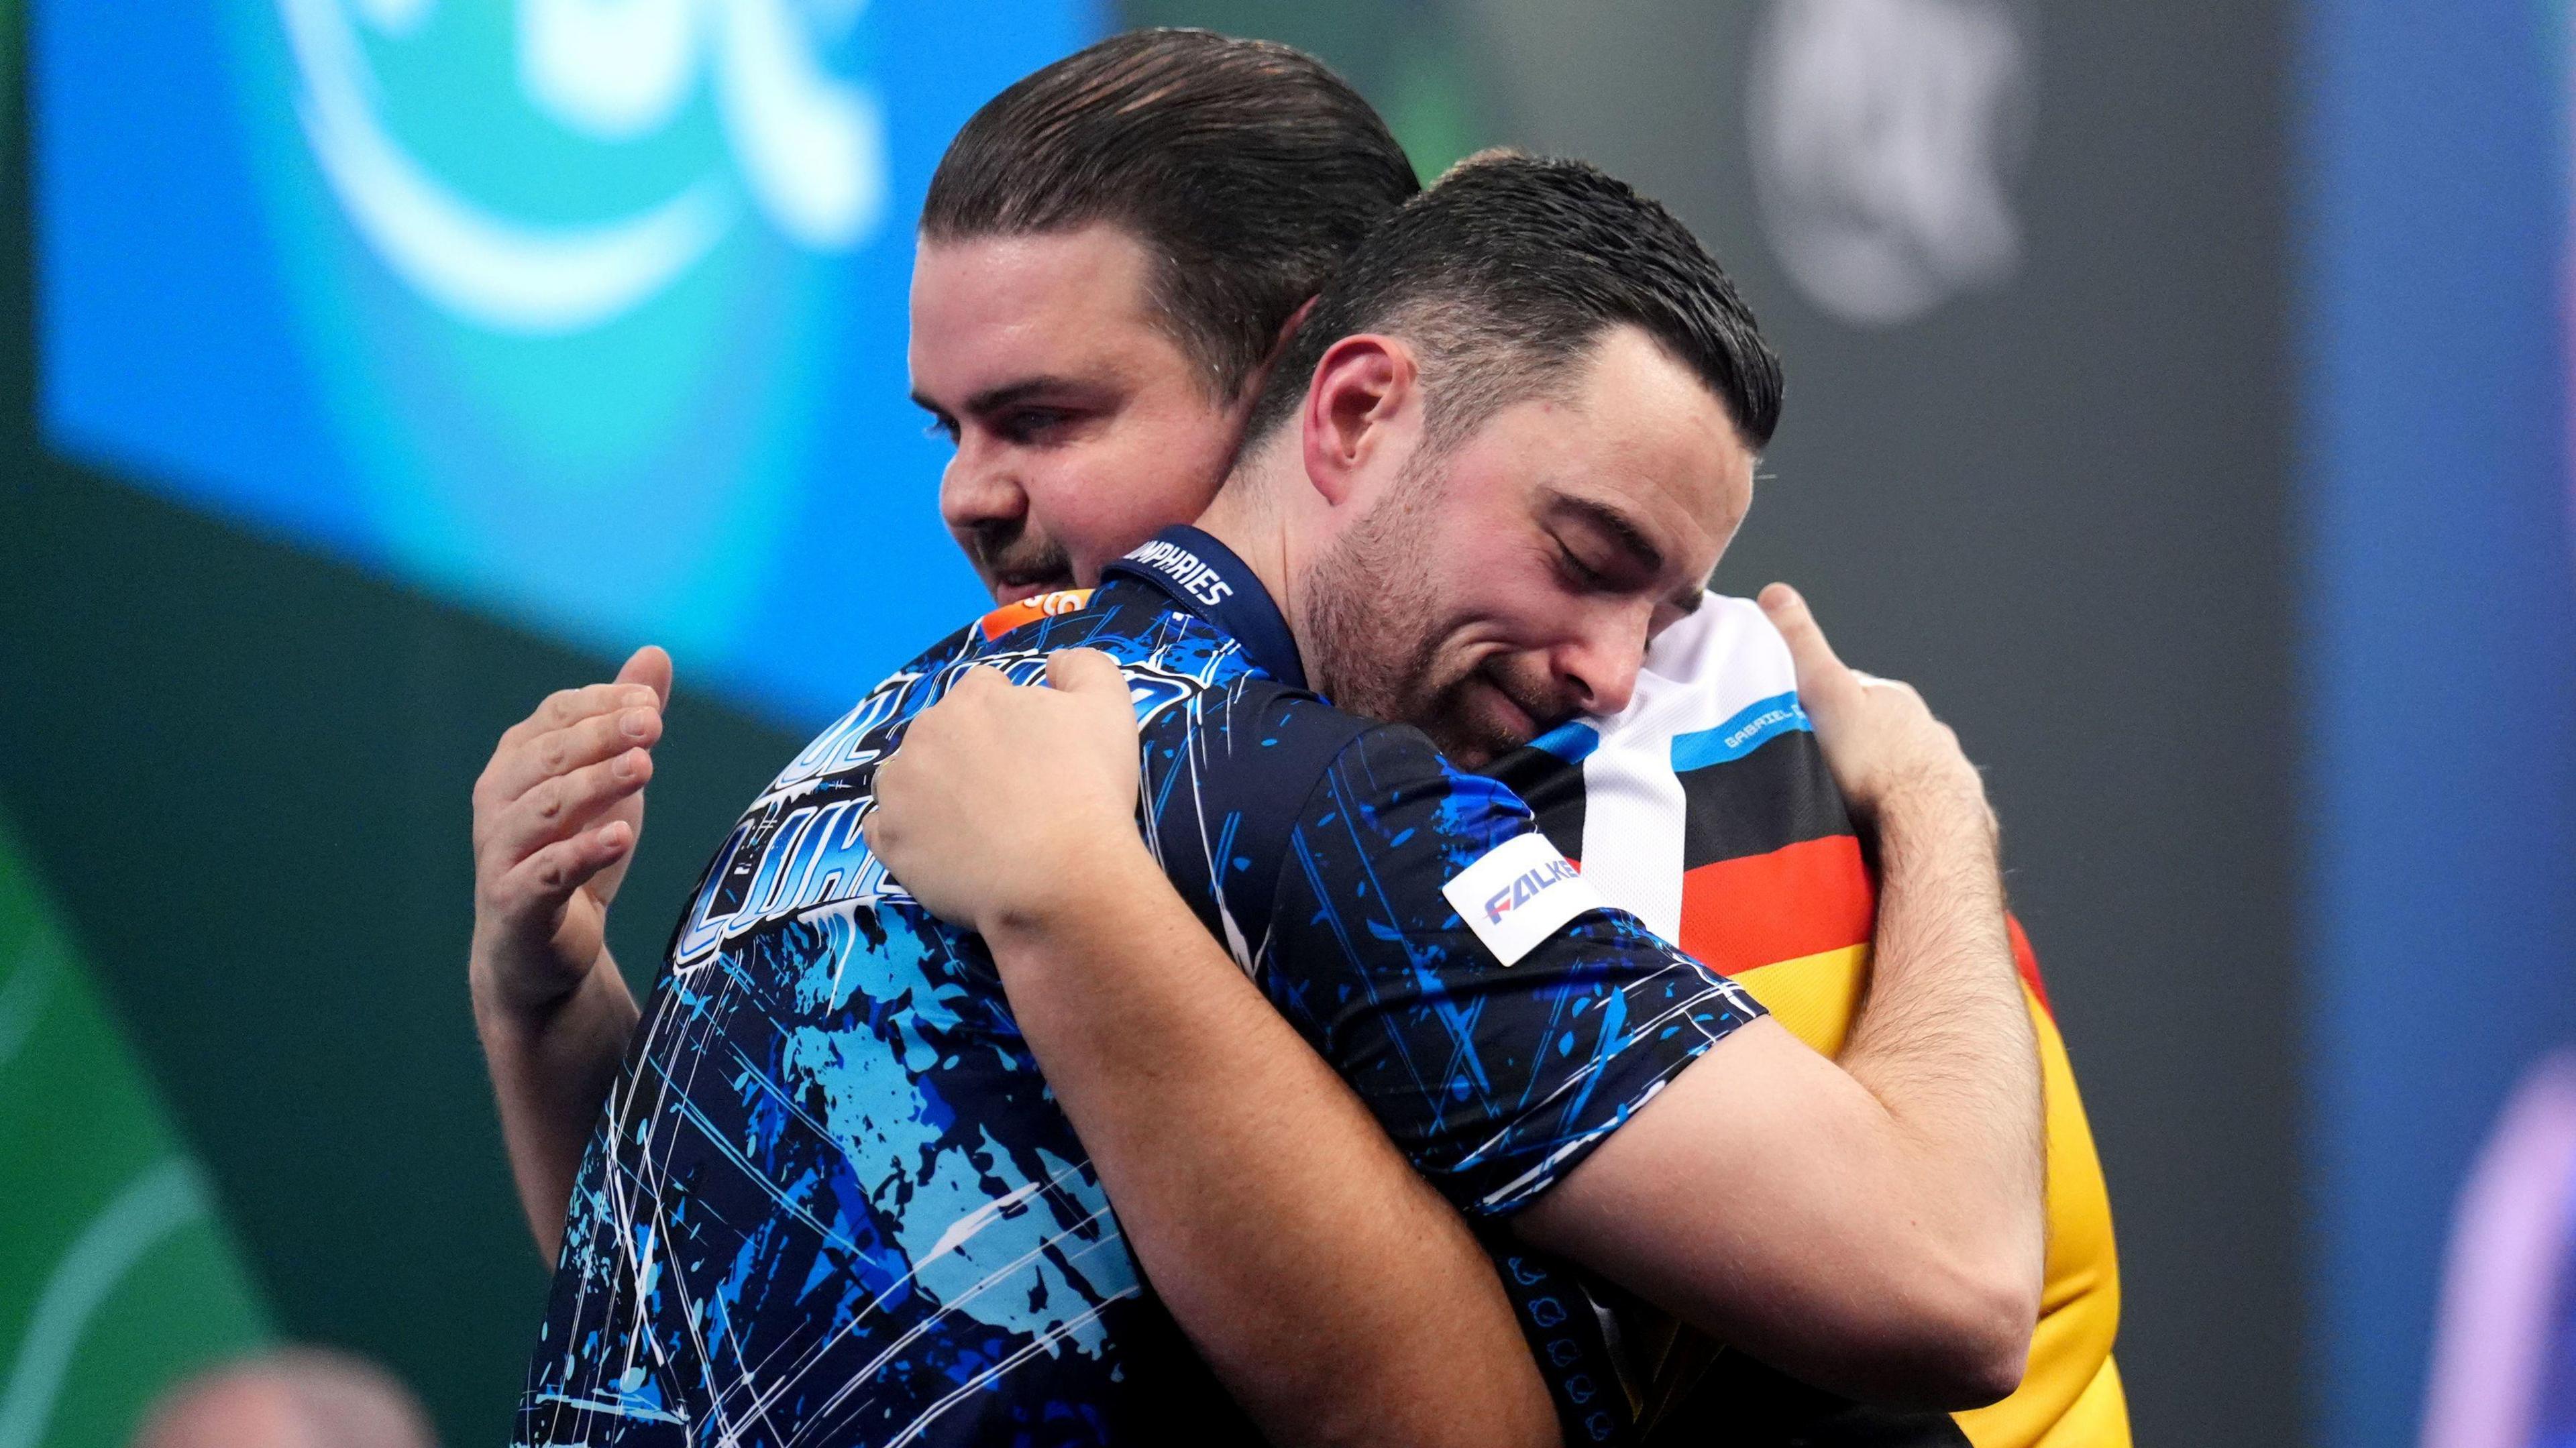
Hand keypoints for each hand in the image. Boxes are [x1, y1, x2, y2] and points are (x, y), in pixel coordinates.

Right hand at [470, 647, 669, 1017]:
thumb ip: (626, 721)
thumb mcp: (609, 782)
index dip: (600, 703)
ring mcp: (501, 853)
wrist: (542, 950)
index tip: (651, 701)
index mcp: (518, 761)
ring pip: (544, 809)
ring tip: (644, 768)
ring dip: (595, 785)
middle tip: (653, 725)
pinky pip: (544, 873)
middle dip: (601, 737)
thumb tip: (656, 653)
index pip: (555, 715)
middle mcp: (500, 800)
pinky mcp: (513, 904)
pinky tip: (621, 837)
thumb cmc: (573, 851)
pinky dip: (582, 853)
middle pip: (548, 757)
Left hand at [866, 649, 1144, 935]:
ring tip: (972, 823)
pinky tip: (941, 849)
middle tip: (1009, 792)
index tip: (1032, 753)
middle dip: (968, 752)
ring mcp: (900, 789)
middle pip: (941, 731)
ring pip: (906, 777)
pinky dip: (906, 834)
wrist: (1063, 876)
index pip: (983, 688)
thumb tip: (1053, 664)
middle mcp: (925, 733)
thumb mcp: (1109, 707)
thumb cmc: (1088, 788)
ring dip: (930, 789)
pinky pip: (882, 828)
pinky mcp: (889, 841)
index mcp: (974, 696)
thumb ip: (1083, 667)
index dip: (1010, 718)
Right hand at [1758, 584, 1988, 830]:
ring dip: (1878, 778)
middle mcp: (1925, 728)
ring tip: (1847, 803)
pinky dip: (1901, 809)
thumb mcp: (1825, 694)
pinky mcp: (1952, 810)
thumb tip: (1775, 593)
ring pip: (1901, 766)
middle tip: (1818, 768)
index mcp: (1894, 698)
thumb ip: (1802, 648)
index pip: (1851, 690)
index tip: (1798, 721)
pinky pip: (1920, 804)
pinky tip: (1882, 826)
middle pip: (1878, 729)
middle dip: (1852, 743)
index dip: (1821, 702)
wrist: (1925, 826)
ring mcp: (1943, 768)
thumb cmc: (1873, 763)